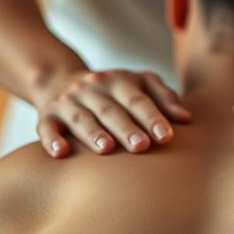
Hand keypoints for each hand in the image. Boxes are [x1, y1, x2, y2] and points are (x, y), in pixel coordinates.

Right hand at [33, 69, 191, 157]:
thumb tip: (186, 118)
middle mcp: (91, 88)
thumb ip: (163, 97)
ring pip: (81, 118)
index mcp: (118, 81)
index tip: (166, 136)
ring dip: (93, 133)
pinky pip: (47, 128)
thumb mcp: (138, 84)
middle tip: (142, 146)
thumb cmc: (112, 91)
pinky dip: (52, 140)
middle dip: (126, 128)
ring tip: (107, 149)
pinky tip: (60, 153)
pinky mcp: (46, 116)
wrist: (58, 80)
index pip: (137, 99)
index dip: (151, 117)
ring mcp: (67, 102)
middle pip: (110, 110)